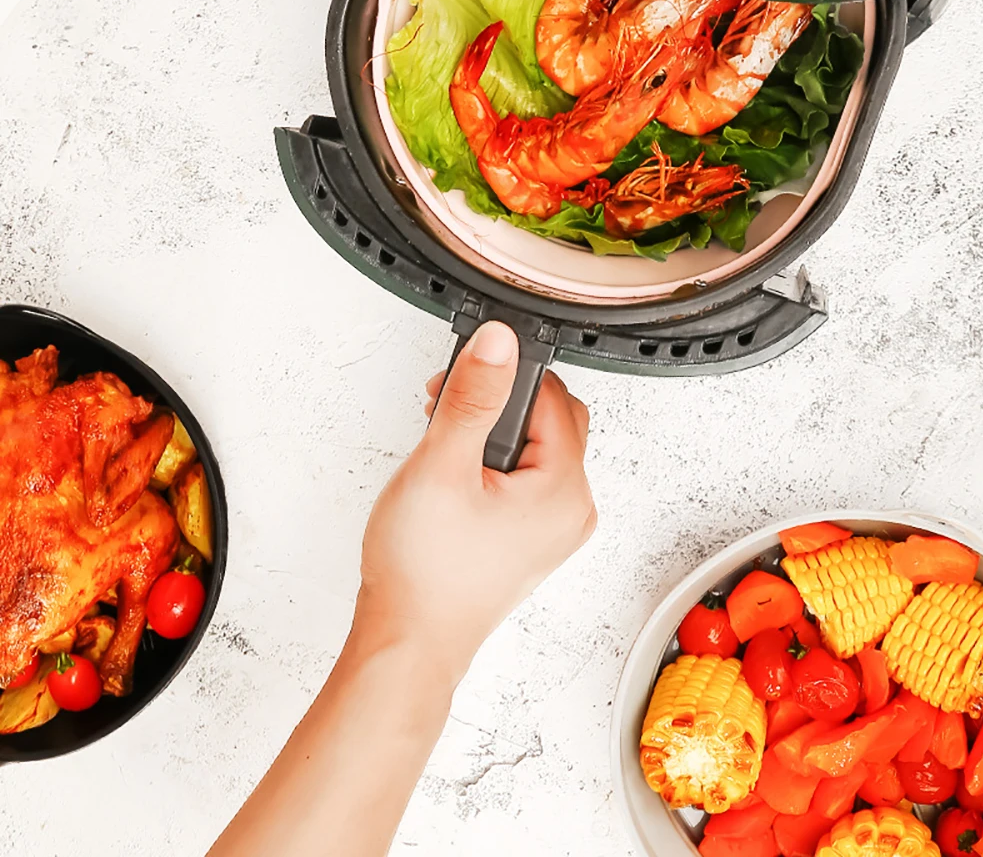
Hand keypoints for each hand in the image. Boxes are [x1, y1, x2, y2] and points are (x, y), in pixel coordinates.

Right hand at [355, 322, 595, 683]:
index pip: (550, 396)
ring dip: (494, 433)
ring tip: (447, 449)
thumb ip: (473, 398)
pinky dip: (497, 464)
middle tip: (448, 412)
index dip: (501, 380)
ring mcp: (555, 527)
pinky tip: (459, 476)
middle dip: (499, 404)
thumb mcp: (442, 466)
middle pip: (552, 418)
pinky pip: (528, 478)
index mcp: (564, 489)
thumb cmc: (424, 573)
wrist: (409, 642)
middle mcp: (572, 509)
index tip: (460, 382)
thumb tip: (498, 342)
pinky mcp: (534, 539)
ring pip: (538, 447)